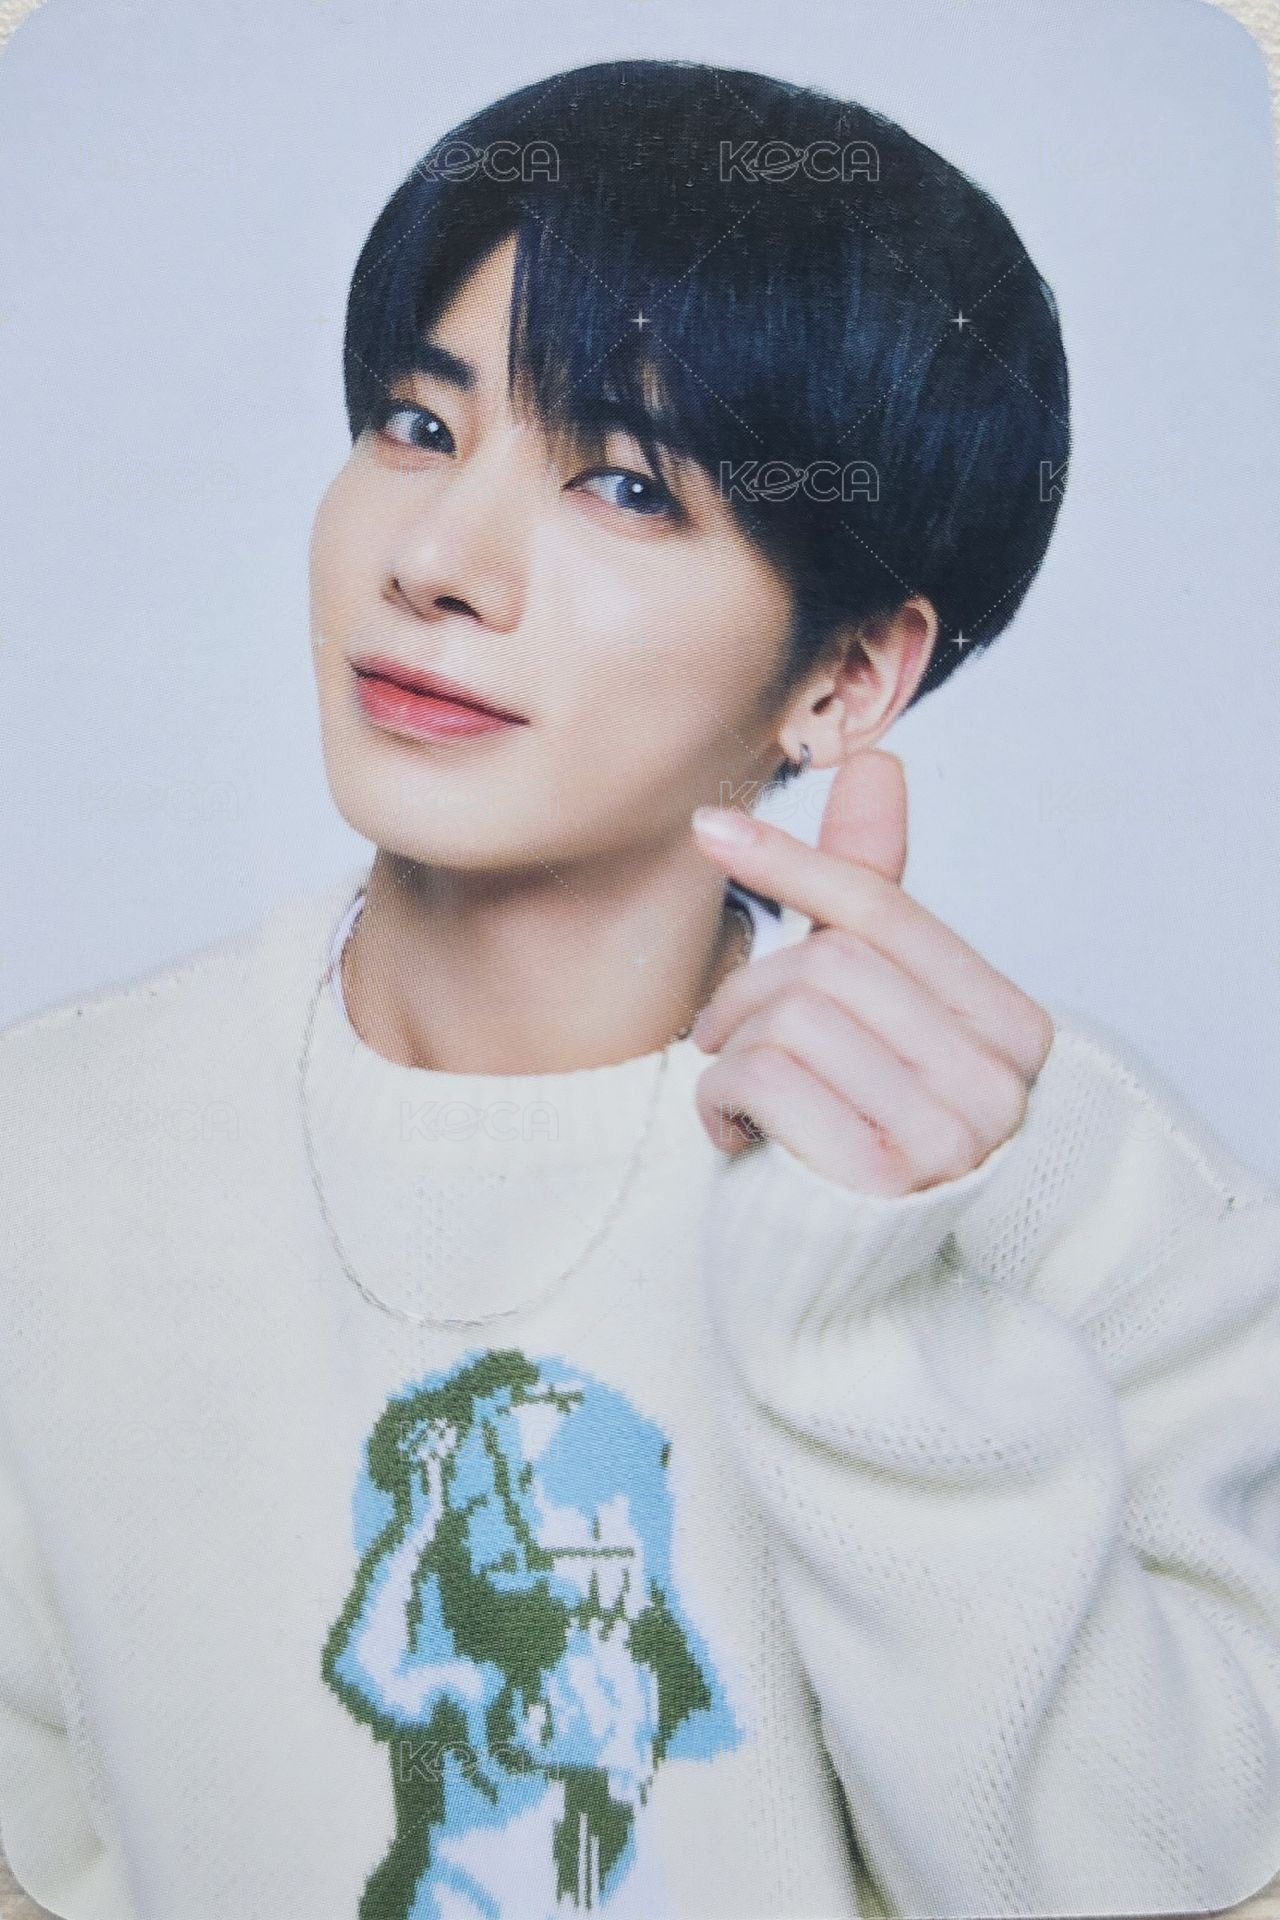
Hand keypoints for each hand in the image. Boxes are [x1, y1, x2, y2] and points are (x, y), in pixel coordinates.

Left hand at [689, 750, 1054, 1193]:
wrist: (830, 1295)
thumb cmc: (843, 1136)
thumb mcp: (861, 1015)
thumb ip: (873, 898)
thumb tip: (879, 760)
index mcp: (1014, 1032)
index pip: (885, 913)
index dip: (792, 863)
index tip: (709, 829)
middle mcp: (1001, 1086)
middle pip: (830, 963)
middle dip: (748, 992)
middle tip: (724, 1041)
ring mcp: (952, 1138)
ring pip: (791, 1015)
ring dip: (730, 1052)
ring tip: (739, 1096)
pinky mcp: (884, 1183)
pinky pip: (765, 1078)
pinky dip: (720, 1100)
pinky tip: (736, 1137)